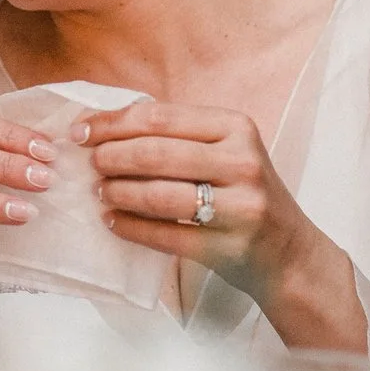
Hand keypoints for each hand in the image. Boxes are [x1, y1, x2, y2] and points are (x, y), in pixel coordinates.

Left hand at [79, 100, 363, 351]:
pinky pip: (167, 235)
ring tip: (99, 192)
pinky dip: (132, 228)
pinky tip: (113, 222)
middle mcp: (243, 162)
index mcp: (237, 127)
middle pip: (157, 154)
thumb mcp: (225, 152)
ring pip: (160, 195)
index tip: (81, 132)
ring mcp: (240, 206)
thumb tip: (105, 127)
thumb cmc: (245, 195)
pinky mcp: (230, 246)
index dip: (113, 123)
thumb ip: (178, 136)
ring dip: (119, 193)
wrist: (289, 253)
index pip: (161, 117)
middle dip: (112, 157)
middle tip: (89, 164)